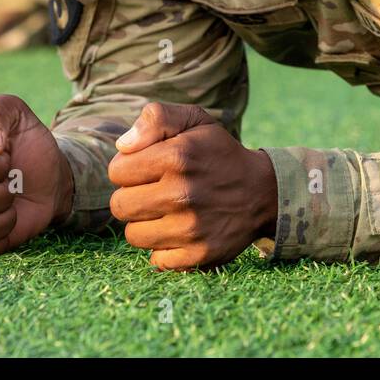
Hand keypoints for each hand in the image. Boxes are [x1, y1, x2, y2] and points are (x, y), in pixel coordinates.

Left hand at [108, 102, 277, 271]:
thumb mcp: (195, 120)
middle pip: (120, 206)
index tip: (148, 168)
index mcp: (177, 156)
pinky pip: (156, 260)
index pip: (117, 171)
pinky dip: (163, 249)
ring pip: (133, 235)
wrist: (263, 191)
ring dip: (145, 224)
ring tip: (167, 211)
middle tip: (154, 191)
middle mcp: (182, 194)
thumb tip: (123, 146)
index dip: (128, 168)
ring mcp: (191, 228)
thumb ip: (156, 118)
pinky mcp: (199, 254)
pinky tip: (179, 232)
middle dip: (132, 197)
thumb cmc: (219, 153)